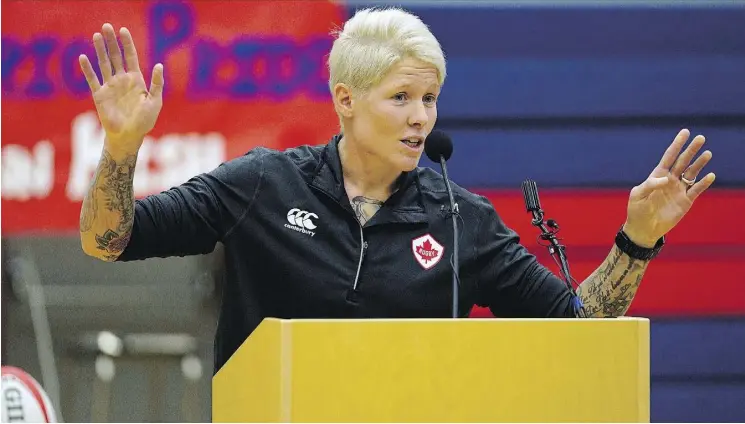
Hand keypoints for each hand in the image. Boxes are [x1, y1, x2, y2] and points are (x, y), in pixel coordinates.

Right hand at [78, 23, 163, 153]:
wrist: (128, 136)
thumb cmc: (144, 121)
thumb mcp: (155, 102)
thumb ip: (157, 84)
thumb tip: (159, 65)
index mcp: (136, 80)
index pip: (131, 57)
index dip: (127, 43)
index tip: (123, 30)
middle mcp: (122, 80)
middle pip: (116, 56)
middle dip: (111, 41)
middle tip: (106, 26)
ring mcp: (110, 86)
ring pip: (104, 64)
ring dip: (100, 50)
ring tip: (96, 36)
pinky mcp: (100, 95)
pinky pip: (92, 79)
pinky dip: (88, 69)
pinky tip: (83, 57)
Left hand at [623, 129, 714, 246]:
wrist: (644, 228)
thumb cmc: (637, 210)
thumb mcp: (638, 195)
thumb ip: (650, 185)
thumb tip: (665, 179)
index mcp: (657, 176)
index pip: (669, 156)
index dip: (677, 144)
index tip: (685, 132)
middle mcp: (670, 180)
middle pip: (683, 161)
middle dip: (691, 150)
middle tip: (701, 138)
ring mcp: (679, 190)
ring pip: (692, 173)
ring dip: (699, 164)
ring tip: (707, 154)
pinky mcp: (686, 201)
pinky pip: (696, 190)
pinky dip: (703, 183)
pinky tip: (710, 175)